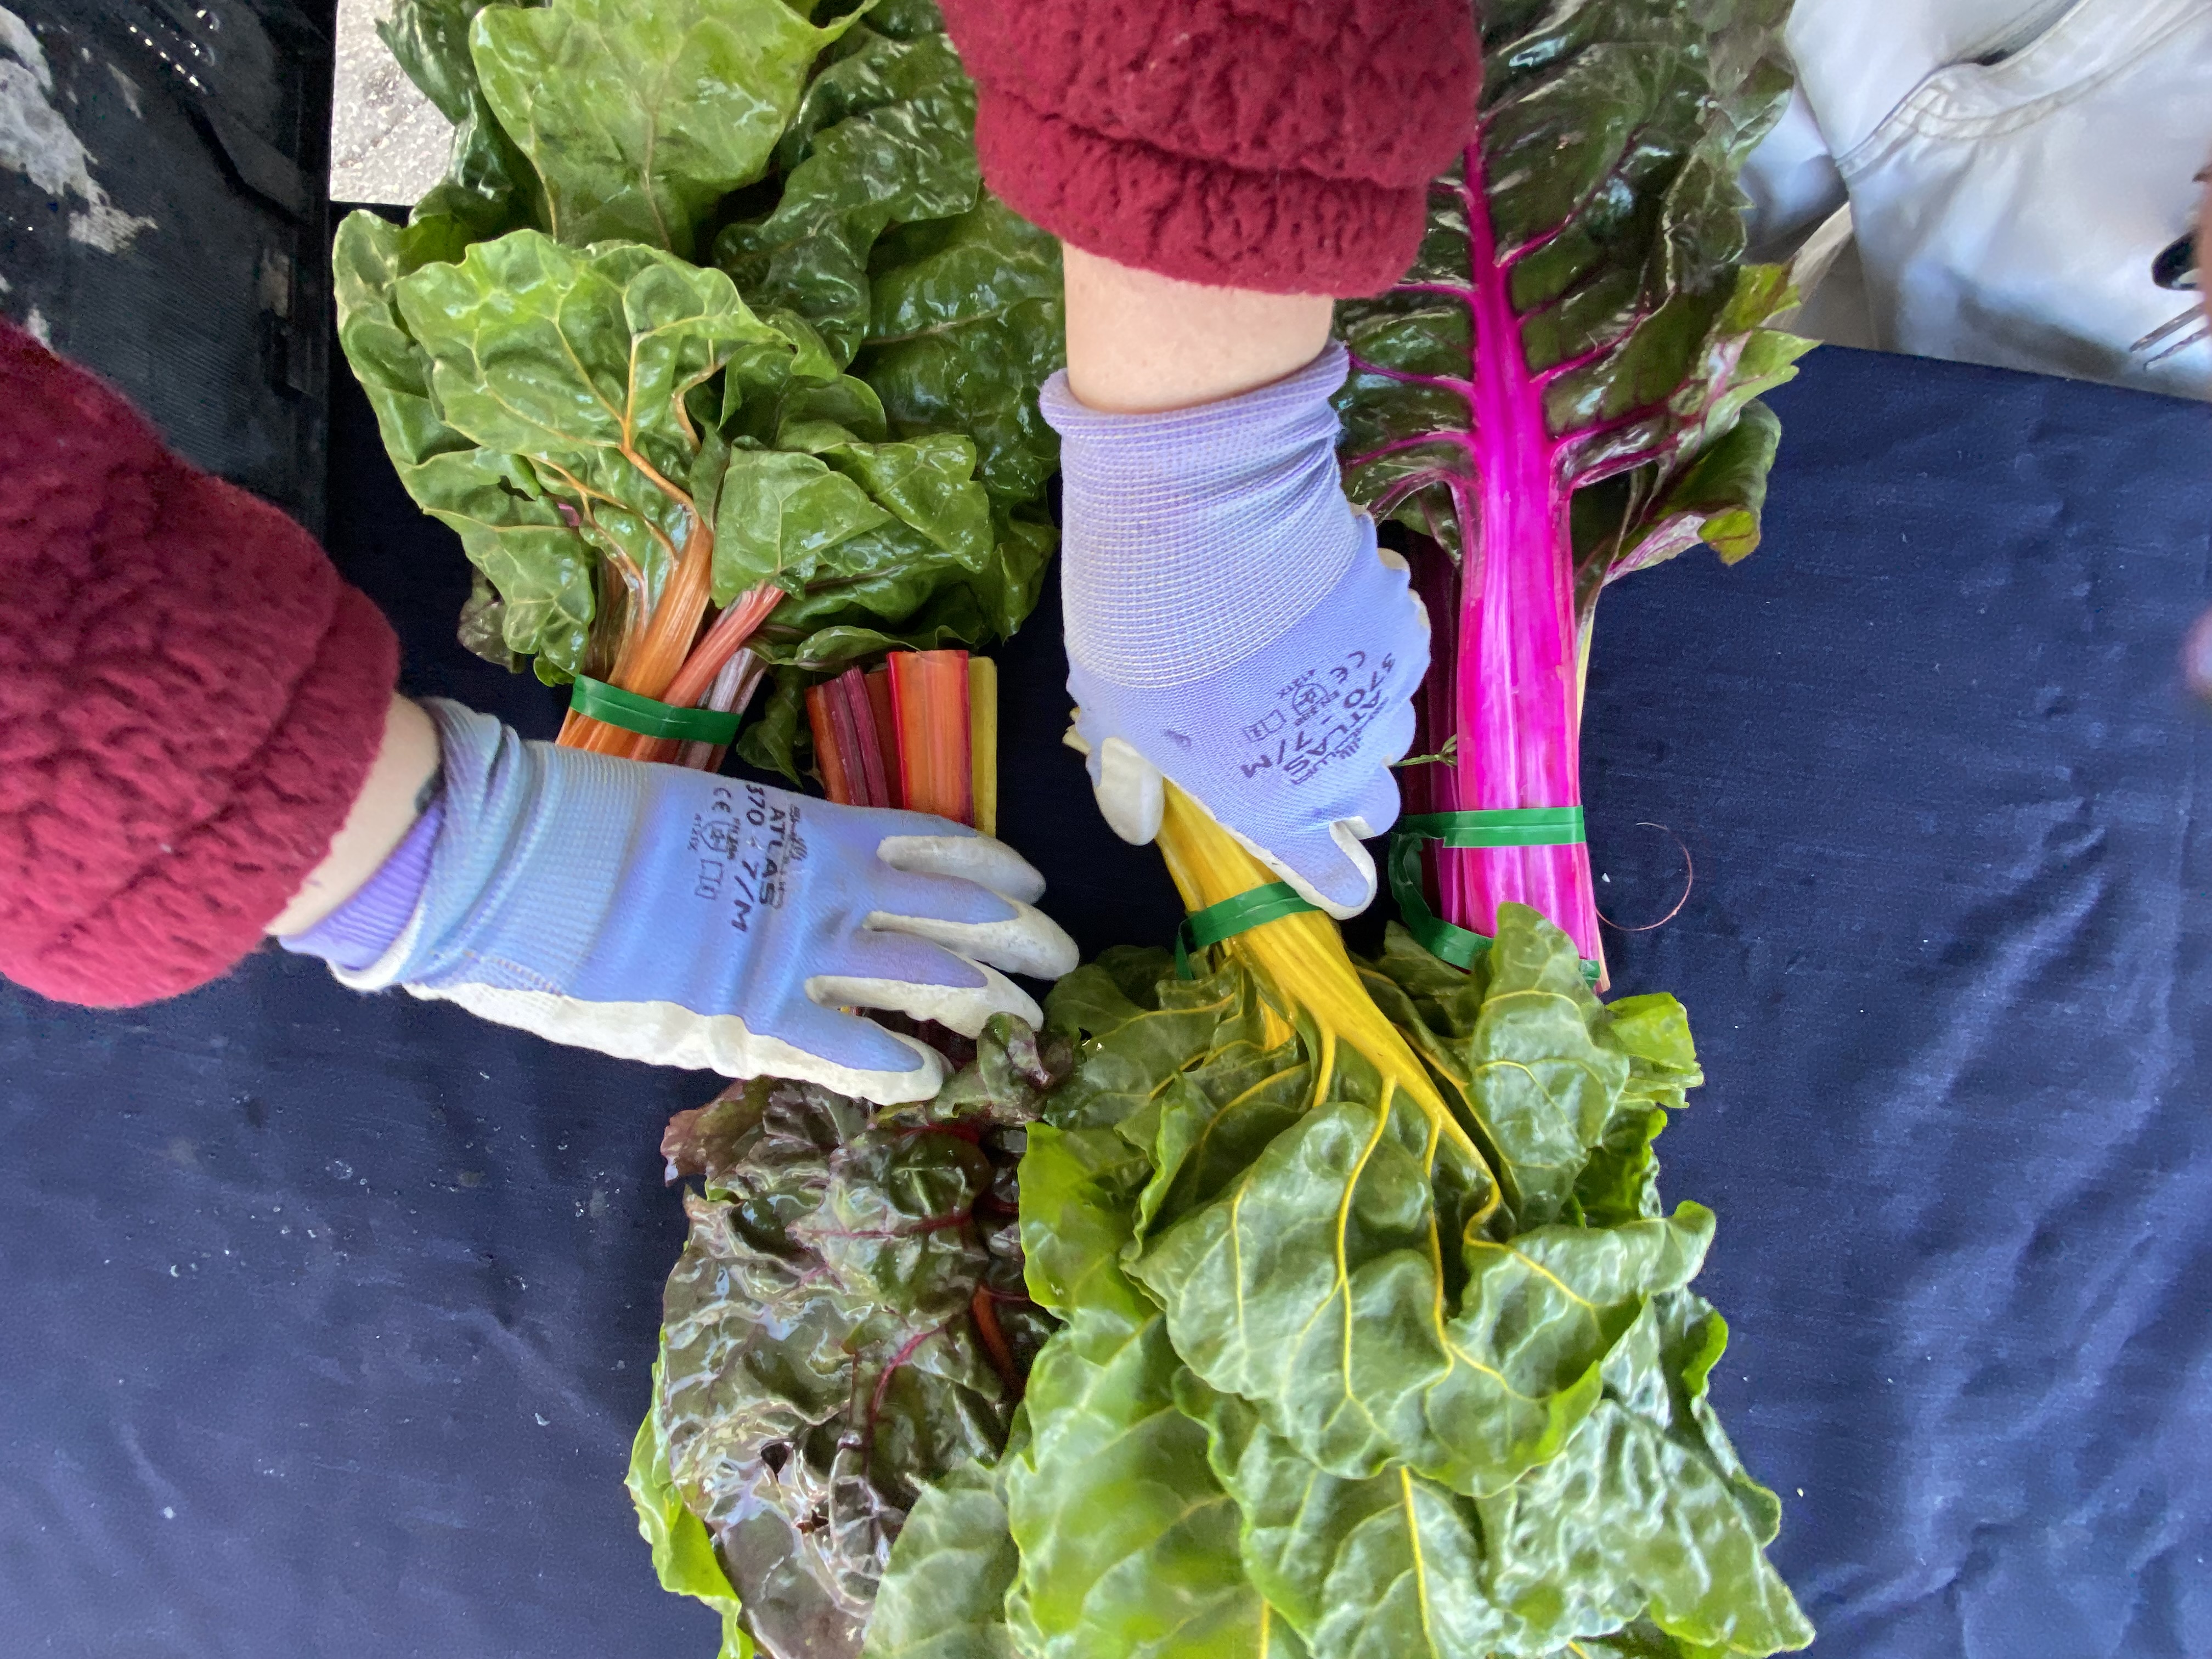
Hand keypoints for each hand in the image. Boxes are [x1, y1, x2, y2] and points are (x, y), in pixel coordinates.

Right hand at [323, 701, 1076, 1102]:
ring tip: (1035, 1018)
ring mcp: (800, 952)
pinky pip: (850, 1046)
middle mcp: (827, 885)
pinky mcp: (758, 1013)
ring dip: (990, 998)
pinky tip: (933, 1079)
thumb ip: (751, 854)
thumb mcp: (696, 820)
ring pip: (930, 976)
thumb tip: (780, 871)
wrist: (528, 862)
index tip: (1030, 884)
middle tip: (1064, 959)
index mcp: (811, 827)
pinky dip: (896, 1063)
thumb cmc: (594, 825)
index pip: (931, 844)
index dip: (989, 869)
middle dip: (1018, 938)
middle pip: (954, 912)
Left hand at [1046, 340, 1428, 916]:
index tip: (1326, 866)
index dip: (1335, 881)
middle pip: (1374, 807)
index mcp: (1280, 810)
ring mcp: (1383, 691)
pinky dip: (1368, 639)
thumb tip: (1134, 828)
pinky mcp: (1402, 620)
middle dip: (1345, 792)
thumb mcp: (1112, 719)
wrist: (1204, 522)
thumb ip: (1128, 784)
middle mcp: (1347, 765)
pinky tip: (1322, 609)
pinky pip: (1395, 648)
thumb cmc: (1145, 640)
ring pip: (1387, 726)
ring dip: (1355, 713)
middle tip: (1294, 750)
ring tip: (1303, 669)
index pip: (1338, 882)